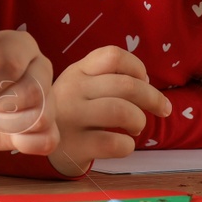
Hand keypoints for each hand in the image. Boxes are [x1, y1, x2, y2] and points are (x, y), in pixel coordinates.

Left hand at [0, 30, 57, 154]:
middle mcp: (40, 67)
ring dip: (6, 122)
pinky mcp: (44, 129)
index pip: (13, 65)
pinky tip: (6, 135)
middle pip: (32, 92)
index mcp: (20, 44)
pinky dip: (25, 142)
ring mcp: (46, 98)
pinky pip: (48, 139)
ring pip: (41, 116)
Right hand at [46, 45, 171, 175]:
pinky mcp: (74, 146)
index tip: (144, 80)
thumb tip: (146, 81)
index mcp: (77, 71)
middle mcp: (72, 90)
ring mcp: (71, 118)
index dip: (137, 66)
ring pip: (122, 112)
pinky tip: (123, 144)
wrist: (37, 143)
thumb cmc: (73, 111)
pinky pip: (114, 143)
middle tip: (164, 109)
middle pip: (126, 85)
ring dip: (139, 120)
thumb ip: (108, 77)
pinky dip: (128, 145)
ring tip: (136, 127)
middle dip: (153, 98)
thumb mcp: (81, 85)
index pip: (113, 56)